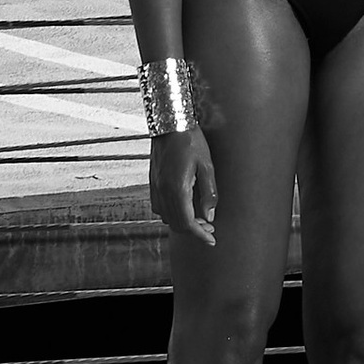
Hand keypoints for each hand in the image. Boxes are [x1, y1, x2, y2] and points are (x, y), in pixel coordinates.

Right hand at [148, 66, 220, 247]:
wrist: (169, 123)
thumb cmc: (191, 141)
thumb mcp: (207, 166)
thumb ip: (209, 193)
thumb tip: (210, 217)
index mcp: (178, 189)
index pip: (188, 223)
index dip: (200, 235)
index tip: (211, 241)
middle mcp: (163, 191)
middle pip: (177, 224)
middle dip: (194, 231)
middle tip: (210, 228)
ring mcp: (155, 187)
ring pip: (167, 218)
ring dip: (183, 223)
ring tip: (199, 218)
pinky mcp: (152, 182)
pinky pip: (159, 208)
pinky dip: (172, 213)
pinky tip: (183, 206)